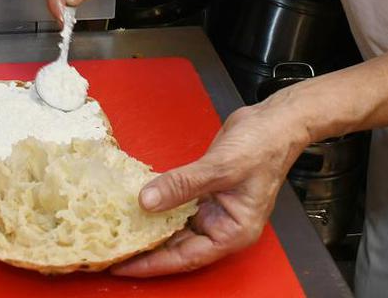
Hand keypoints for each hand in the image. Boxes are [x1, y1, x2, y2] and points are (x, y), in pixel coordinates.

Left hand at [112, 100, 307, 276]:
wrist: (275, 120)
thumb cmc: (263, 146)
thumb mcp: (220, 168)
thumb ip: (182, 185)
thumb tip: (147, 201)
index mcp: (233, 232)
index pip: (186, 257)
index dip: (153, 264)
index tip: (124, 266)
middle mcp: (222, 225)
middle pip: (178, 246)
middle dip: (147, 249)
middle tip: (112, 250)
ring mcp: (213, 208)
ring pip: (175, 225)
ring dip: (150, 227)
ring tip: (118, 230)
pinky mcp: (205, 190)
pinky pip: (176, 203)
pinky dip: (158, 203)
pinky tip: (136, 202)